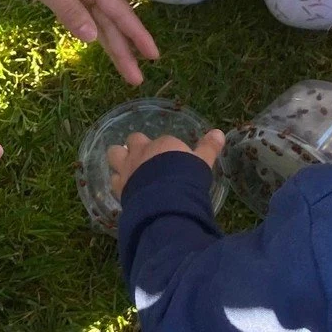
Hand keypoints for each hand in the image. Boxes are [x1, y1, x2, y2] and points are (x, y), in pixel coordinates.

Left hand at [0, 0, 159, 84]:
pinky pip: (86, 7)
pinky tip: (99, 37)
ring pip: (99, 16)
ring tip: (126, 66)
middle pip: (111, 20)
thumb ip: (70, 10)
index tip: (153, 56)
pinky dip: (95, 25)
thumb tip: (92, 38)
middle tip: (136, 79)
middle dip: (123, 49)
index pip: (119, 13)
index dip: (135, 36)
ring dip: (111, 41)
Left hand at [107, 127, 224, 197]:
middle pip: (133, 140)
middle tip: (143, 157)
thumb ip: (208, 148)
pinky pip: (113, 180)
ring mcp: (128, 168)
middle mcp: (142, 152)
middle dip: (136, 146)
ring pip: (114, 153)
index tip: (170, 159)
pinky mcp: (119, 186)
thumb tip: (219, 133)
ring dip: (119, 158)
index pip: (161, 141)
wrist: (165, 199)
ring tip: (126, 167)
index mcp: (162, 144)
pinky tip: (123, 188)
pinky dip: (117, 182)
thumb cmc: (187, 177)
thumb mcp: (202, 161)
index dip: (165, 150)